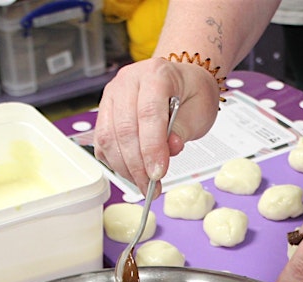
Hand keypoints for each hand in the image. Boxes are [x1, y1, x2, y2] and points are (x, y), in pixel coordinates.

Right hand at [92, 58, 221, 194]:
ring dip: (125, 167)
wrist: (182, 81)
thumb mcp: (200, 110)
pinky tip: (131, 172)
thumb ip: (184, 129)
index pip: (148, 113)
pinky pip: (102, 142)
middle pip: (125, 128)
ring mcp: (112, 95)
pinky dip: (114, 162)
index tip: (158, 173)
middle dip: (138, 165)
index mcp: (156, 74)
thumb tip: (170, 148)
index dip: (152, 148)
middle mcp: (128, 81)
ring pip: (108, 137)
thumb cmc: (191, 93)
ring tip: (143, 183)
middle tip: (151, 186)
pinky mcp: (105, 111)